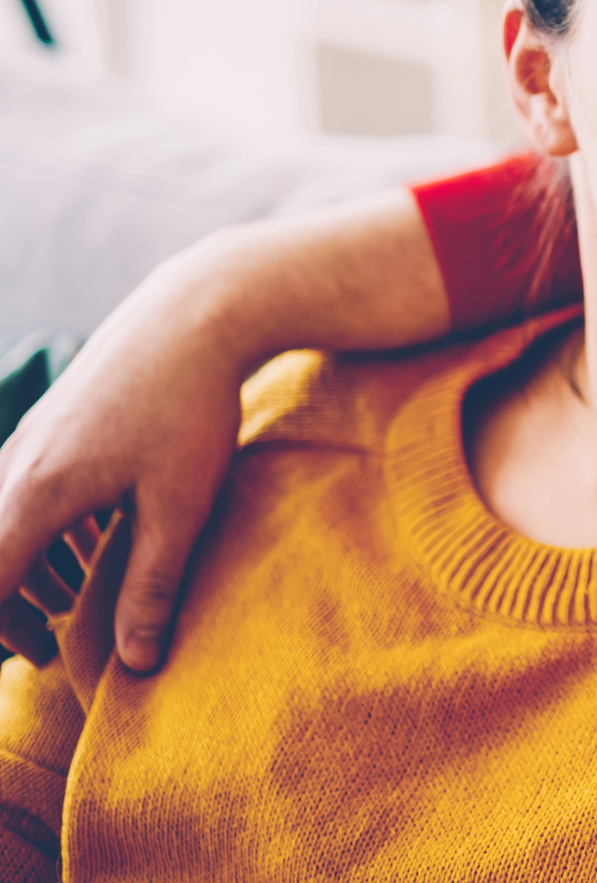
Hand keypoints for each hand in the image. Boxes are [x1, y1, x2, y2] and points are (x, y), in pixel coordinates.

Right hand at [0, 242, 255, 672]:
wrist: (196, 314)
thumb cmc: (192, 408)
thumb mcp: (181, 507)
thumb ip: (151, 587)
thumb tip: (136, 664)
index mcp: (35, 495)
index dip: (0, 630)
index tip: (35, 660)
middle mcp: (16, 467)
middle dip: (9, 610)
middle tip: (47, 649)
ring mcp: (30, 440)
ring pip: (6, 523)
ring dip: (30, 570)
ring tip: (73, 605)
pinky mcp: (54, 425)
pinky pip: (27, 492)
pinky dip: (46, 530)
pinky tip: (94, 546)